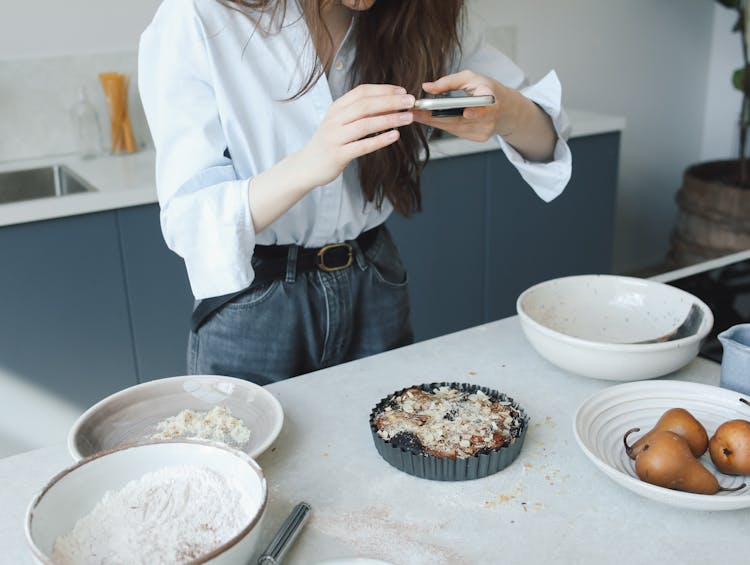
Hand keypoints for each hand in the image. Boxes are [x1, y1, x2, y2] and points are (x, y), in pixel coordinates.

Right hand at [300, 84, 414, 187]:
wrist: (306, 166)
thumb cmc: (329, 143)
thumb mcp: (341, 123)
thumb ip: (360, 114)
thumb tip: (389, 106)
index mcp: (336, 108)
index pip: (361, 92)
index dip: (383, 90)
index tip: (402, 92)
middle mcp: (334, 120)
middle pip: (365, 105)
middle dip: (390, 102)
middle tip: (411, 102)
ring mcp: (335, 137)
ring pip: (365, 124)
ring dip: (389, 119)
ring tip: (408, 118)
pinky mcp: (337, 155)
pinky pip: (362, 146)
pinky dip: (380, 140)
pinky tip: (395, 136)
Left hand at [414, 70, 555, 161]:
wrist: (506, 108)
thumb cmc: (487, 89)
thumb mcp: (471, 77)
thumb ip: (449, 82)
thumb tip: (426, 87)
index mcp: (492, 98)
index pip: (483, 107)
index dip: (473, 112)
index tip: (462, 112)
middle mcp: (490, 118)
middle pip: (459, 120)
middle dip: (435, 116)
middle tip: (415, 111)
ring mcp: (485, 131)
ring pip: (454, 128)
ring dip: (434, 122)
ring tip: (417, 114)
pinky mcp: (479, 138)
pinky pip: (456, 132)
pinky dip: (443, 126)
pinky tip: (431, 120)